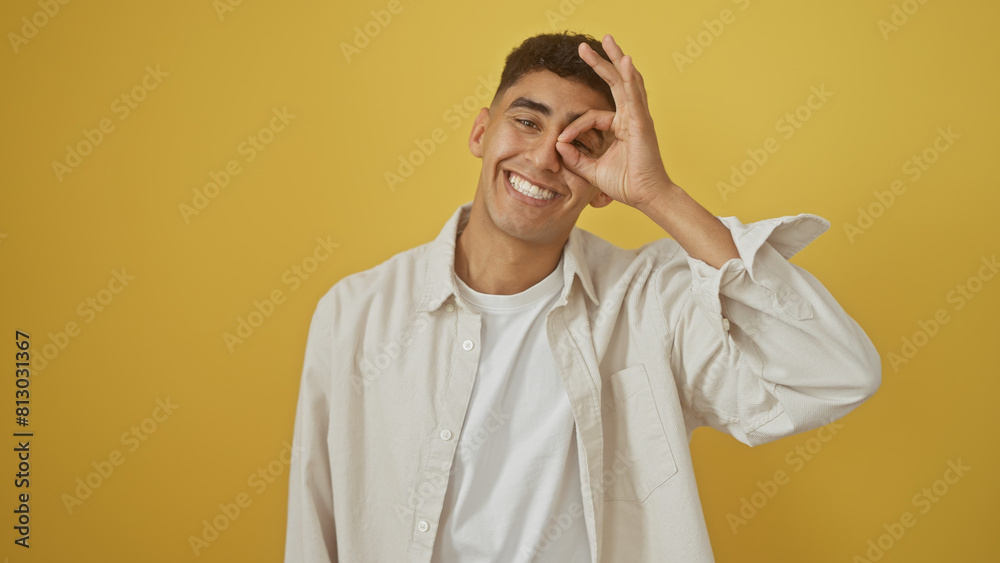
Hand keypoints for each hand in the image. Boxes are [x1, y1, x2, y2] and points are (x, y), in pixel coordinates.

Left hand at [556, 34, 671, 207]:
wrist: (646, 197)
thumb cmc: (626, 184)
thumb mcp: (592, 170)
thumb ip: (576, 158)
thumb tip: (558, 145)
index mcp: (619, 128)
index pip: (591, 116)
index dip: (574, 127)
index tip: (562, 141)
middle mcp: (630, 118)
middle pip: (614, 83)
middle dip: (600, 63)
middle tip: (584, 47)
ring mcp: (638, 118)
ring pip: (625, 82)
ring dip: (616, 60)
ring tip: (608, 40)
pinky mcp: (642, 123)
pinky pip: (635, 96)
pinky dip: (630, 78)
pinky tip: (625, 61)